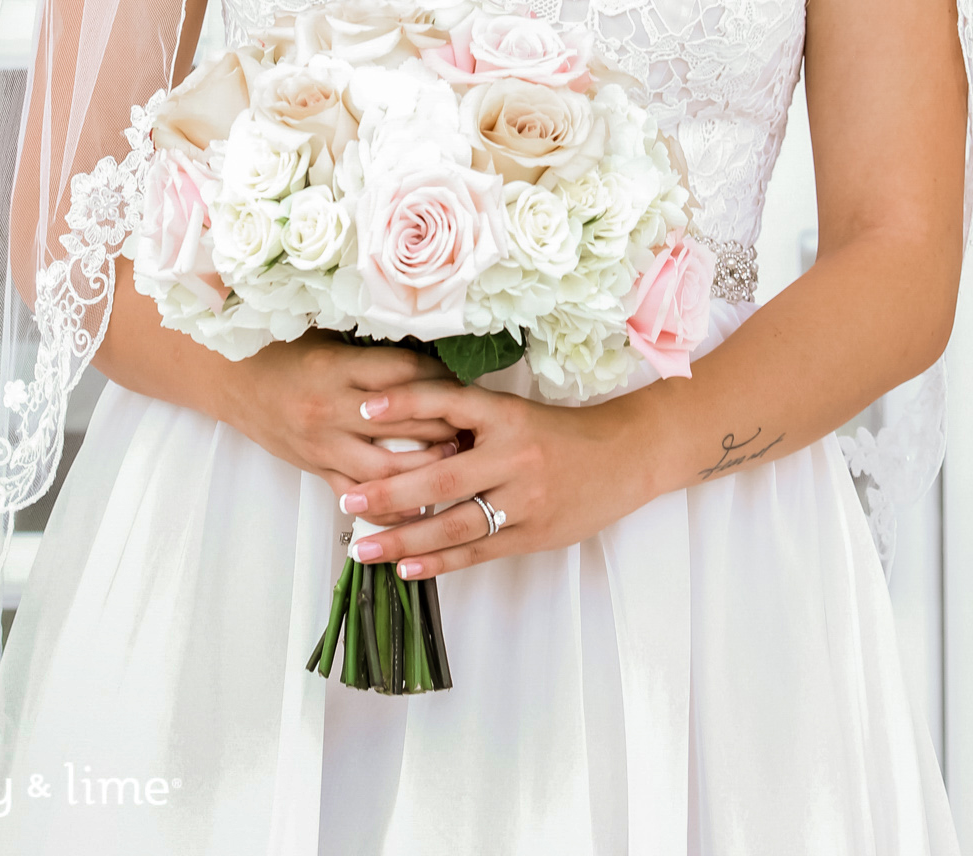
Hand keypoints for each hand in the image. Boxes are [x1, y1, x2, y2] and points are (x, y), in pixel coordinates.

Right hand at [215, 332, 461, 508]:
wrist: (234, 382)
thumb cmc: (286, 352)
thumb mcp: (330, 339)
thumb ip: (373, 353)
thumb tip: (433, 357)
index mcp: (337, 370)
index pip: (403, 375)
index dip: (441, 378)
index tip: (468, 380)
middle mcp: (332, 411)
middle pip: (403, 423)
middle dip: (446, 426)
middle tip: (479, 427)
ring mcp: (324, 446)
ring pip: (386, 468)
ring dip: (426, 469)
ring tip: (458, 465)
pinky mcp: (317, 470)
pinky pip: (358, 497)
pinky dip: (391, 506)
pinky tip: (420, 508)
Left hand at [336, 376, 664, 577]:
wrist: (625, 456)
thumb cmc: (561, 433)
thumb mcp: (517, 414)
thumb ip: (472, 424)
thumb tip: (408, 431)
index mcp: (506, 414)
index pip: (447, 404)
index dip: (404, 405)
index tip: (363, 410)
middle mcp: (512, 455)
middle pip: (440, 476)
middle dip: (389, 491)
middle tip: (347, 500)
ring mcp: (524, 499)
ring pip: (453, 523)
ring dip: (403, 538)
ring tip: (363, 547)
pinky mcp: (532, 534)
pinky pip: (477, 551)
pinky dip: (438, 562)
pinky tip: (405, 568)